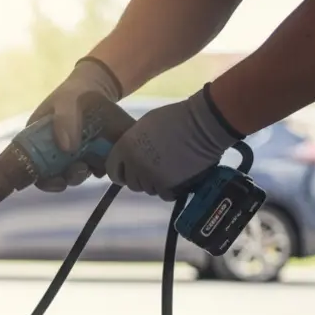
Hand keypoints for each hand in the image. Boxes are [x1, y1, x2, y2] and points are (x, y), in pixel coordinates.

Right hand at [28, 58, 122, 191]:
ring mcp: (68, 154)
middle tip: (80, 171)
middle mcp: (50, 150)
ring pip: (71, 173)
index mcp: (35, 140)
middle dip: (66, 178)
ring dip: (80, 175)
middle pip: (52, 175)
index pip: (31, 168)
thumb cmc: (74, 93)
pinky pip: (89, 169)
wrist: (98, 86)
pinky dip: (96, 169)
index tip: (57, 183)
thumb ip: (64, 120)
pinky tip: (102, 162)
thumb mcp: (66, 101)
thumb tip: (67, 148)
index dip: (42, 180)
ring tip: (92, 167)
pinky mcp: (86, 155)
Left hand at [104, 85, 241, 200]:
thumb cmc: (175, 118)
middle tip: (154, 169)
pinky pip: (164, 195)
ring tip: (168, 171)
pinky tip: (177, 179)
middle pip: (131, 183)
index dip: (121, 171)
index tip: (129, 171)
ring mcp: (150, 177)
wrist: (202, 124)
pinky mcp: (168, 186)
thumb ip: (133, 142)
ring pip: (147, 190)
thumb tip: (130, 155)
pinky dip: (170, 190)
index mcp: (125, 147)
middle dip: (140, 178)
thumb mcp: (144, 125)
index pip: (112, 169)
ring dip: (156, 183)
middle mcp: (134, 165)